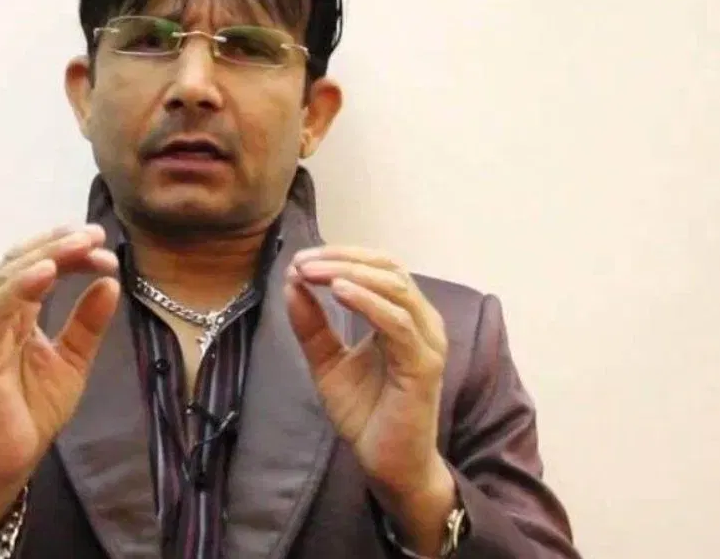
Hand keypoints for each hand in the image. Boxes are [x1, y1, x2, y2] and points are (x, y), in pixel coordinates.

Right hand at [0, 224, 119, 531]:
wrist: (11, 458)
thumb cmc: (33, 409)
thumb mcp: (73, 358)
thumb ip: (88, 322)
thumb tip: (110, 283)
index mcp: (15, 310)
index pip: (39, 265)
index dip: (69, 250)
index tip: (103, 244)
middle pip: (22, 261)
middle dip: (60, 243)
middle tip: (95, 233)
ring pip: (10, 276)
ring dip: (46, 255)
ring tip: (79, 243)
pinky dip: (22, 286)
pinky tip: (48, 273)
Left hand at [286, 246, 454, 549]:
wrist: (388, 464)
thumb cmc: (366, 413)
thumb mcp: (327, 362)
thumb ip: (312, 325)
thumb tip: (291, 282)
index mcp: (404, 315)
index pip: (379, 266)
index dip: (341, 255)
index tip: (299, 258)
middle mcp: (422, 322)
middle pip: (388, 268)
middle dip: (342, 260)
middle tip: (302, 262)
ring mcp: (427, 342)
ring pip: (394, 289)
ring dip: (350, 274)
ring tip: (313, 272)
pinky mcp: (424, 366)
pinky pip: (398, 324)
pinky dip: (368, 303)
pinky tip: (339, 294)